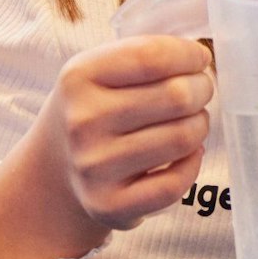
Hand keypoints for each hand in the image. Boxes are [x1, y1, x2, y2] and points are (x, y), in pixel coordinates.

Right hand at [35, 35, 214, 230]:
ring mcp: (94, 166)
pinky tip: (183, 155)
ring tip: (187, 122)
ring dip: (199, 125)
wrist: (54, 170)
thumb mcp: (101, 70)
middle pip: (179, 96)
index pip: (153, 56)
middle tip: (197, 93)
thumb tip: (203, 56)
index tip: (199, 60)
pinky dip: (191, 165)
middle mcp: (81, 121)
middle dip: (201, 90)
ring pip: (184, 137)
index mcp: (78, 77)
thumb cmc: (95, 109)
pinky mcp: (109, 204)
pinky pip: (176, 183)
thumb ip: (147, 54)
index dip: (189, 55)